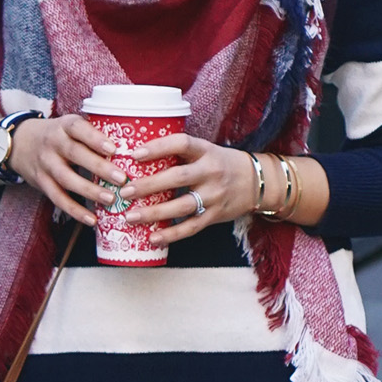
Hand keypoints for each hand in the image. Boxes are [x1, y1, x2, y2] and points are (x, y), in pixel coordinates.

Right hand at [8, 113, 117, 226]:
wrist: (20, 143)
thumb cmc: (58, 135)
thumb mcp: (69, 126)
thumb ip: (93, 133)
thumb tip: (134, 146)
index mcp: (64, 126)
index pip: (78, 128)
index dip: (95, 138)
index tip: (114, 149)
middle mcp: (53, 143)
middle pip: (75, 154)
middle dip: (99, 167)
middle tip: (122, 178)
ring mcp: (45, 164)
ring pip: (66, 179)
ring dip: (89, 191)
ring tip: (110, 199)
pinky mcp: (41, 183)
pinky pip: (58, 198)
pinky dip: (75, 211)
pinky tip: (92, 219)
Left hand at [120, 133, 259, 240]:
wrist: (256, 183)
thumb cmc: (221, 164)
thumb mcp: (206, 151)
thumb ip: (180, 154)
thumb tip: (137, 157)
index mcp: (206, 151)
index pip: (181, 143)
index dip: (158, 147)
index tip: (134, 154)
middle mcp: (211, 172)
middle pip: (177, 177)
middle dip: (148, 185)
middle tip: (124, 191)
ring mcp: (214, 196)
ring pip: (181, 206)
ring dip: (154, 213)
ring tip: (130, 217)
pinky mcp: (215, 216)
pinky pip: (191, 227)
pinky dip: (171, 235)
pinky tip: (152, 238)